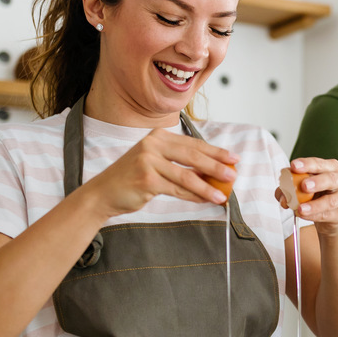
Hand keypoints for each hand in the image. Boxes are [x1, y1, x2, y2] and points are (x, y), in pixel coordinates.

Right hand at [82, 129, 238, 216]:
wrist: (104, 192)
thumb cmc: (133, 178)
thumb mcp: (156, 164)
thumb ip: (181, 165)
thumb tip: (213, 174)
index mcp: (158, 136)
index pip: (193, 144)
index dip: (215, 152)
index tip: (233, 158)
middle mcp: (152, 144)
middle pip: (193, 156)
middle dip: (216, 166)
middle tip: (233, 175)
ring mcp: (148, 161)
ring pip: (187, 176)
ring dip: (207, 187)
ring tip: (223, 195)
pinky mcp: (147, 179)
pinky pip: (177, 189)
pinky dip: (193, 196)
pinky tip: (205, 200)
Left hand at [276, 158, 337, 237]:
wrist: (330, 217)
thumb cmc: (316, 196)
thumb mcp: (303, 188)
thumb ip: (290, 187)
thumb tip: (281, 193)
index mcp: (332, 167)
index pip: (319, 163)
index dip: (307, 164)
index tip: (293, 166)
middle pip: (331, 178)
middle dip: (317, 181)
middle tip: (304, 186)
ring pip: (331, 201)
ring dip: (314, 205)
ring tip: (300, 209)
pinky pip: (328, 215)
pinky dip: (314, 216)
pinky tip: (304, 215)